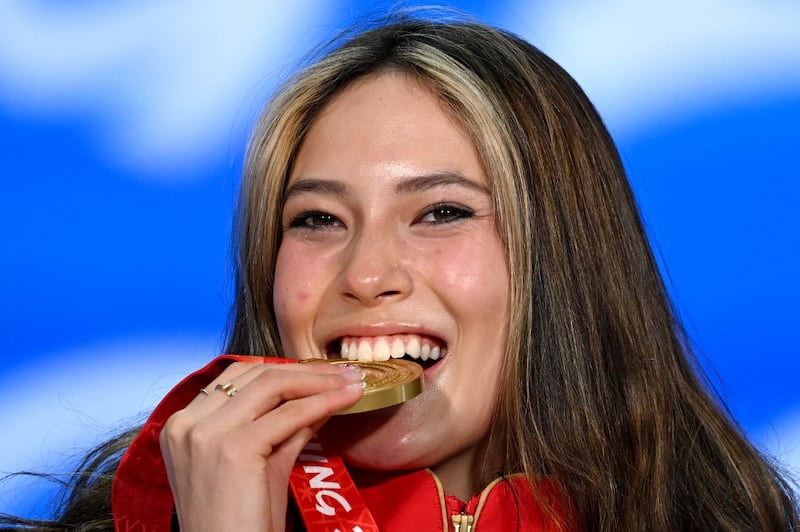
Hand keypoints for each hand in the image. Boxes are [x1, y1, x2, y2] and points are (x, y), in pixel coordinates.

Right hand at [159, 361, 363, 531]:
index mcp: (182, 424)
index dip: (283, 370)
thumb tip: (321, 393)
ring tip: (351, 382)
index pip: (238, 377)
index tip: (321, 372)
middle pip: (255, 374)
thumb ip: (286, 425)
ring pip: (272, 385)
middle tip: (344, 373)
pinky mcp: (232, 449)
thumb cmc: (243, 522)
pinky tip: (347, 400)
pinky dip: (324, 402)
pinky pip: (289, 414)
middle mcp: (186, 423)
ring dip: (319, 380)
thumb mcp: (264, 461)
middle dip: (305, 370)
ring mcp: (206, 434)